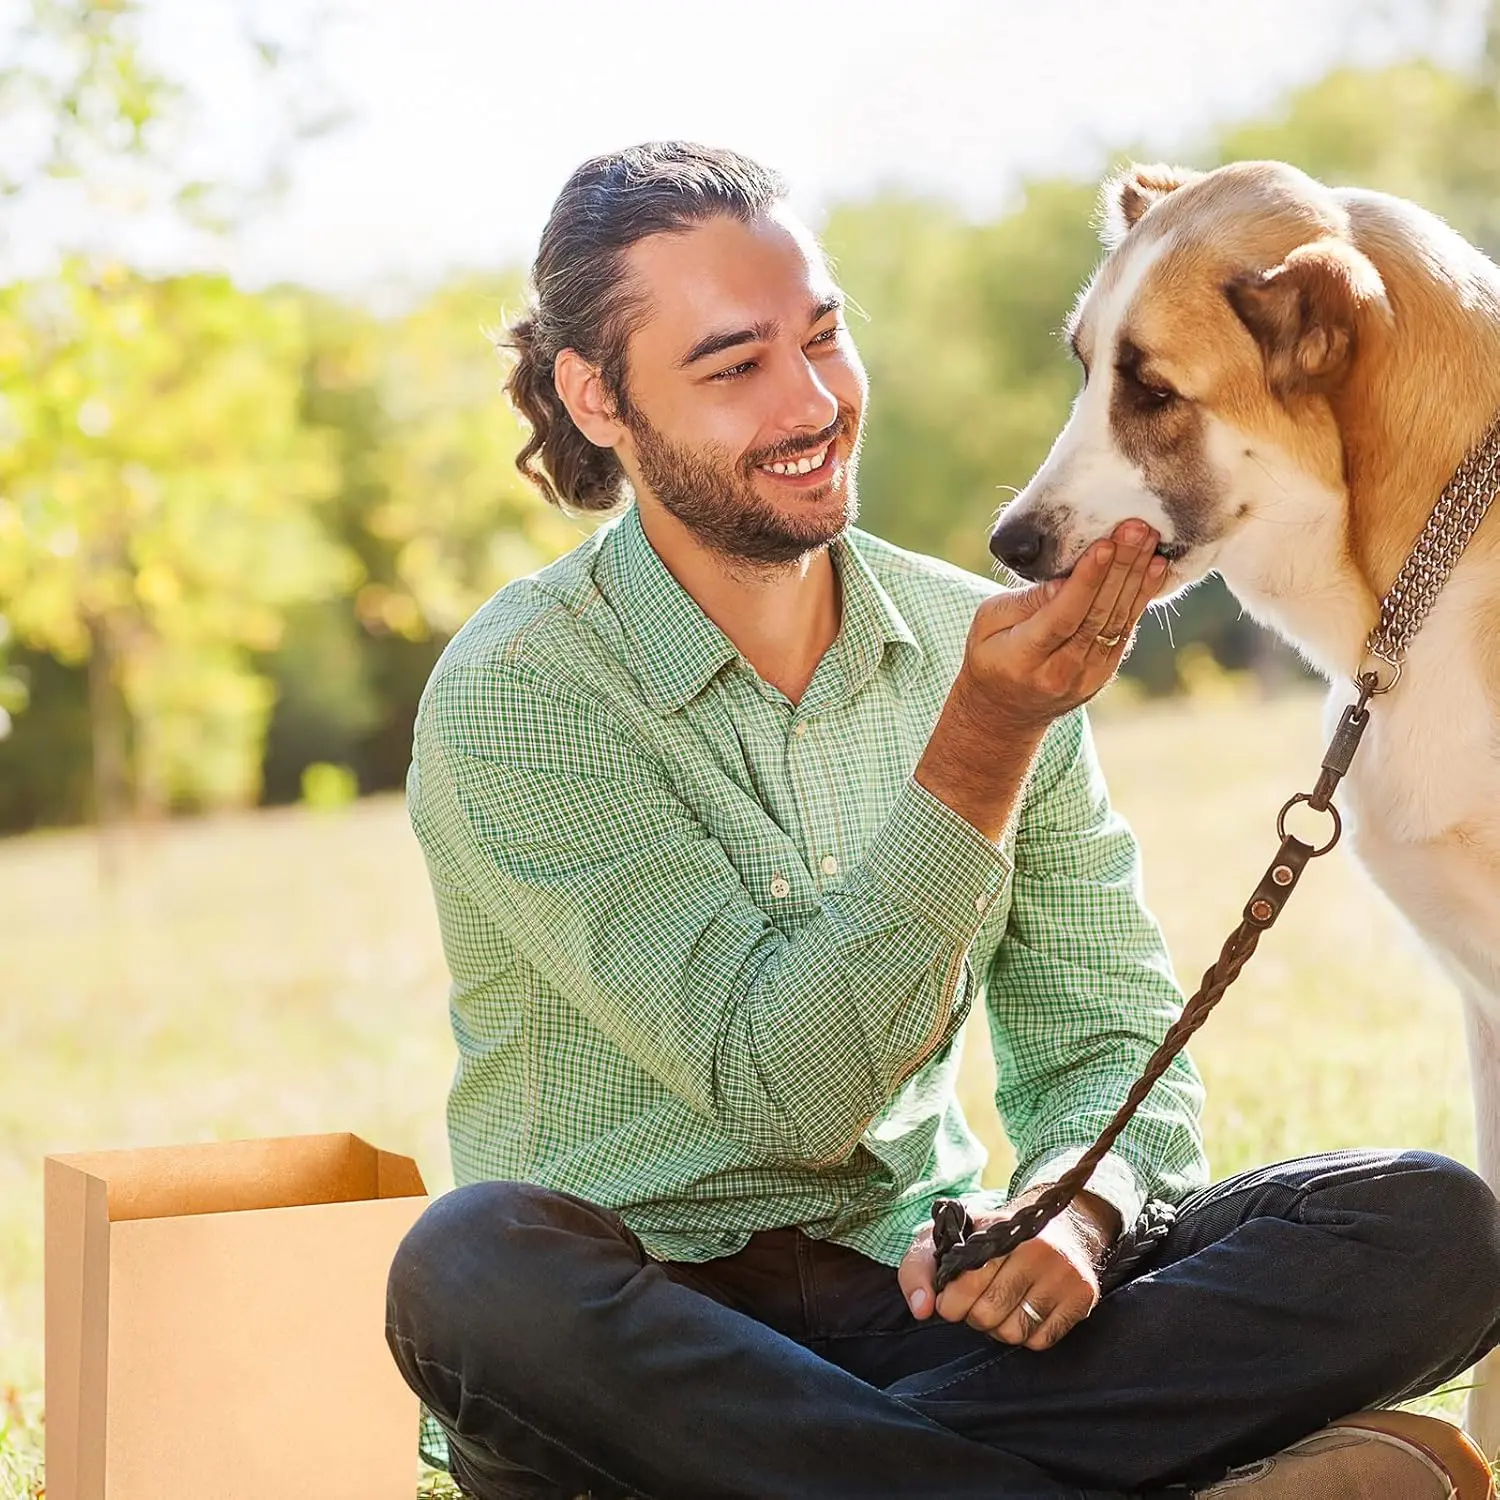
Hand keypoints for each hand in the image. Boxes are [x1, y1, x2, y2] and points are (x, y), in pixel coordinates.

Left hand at [896, 1188, 1119, 1350]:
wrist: (1059, 1224)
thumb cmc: (992, 1236)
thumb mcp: (948, 1237)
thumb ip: (919, 1267)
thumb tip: (921, 1308)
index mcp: (1000, 1230)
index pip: (968, 1282)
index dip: (951, 1302)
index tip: (948, 1302)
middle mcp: (1037, 1249)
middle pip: (989, 1314)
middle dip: (974, 1316)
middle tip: (976, 1304)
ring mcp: (1064, 1273)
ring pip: (1015, 1332)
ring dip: (999, 1329)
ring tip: (1000, 1308)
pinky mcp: (1083, 1296)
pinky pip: (1042, 1341)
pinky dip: (1027, 1335)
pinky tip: (1024, 1313)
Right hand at [913, 519, 1164, 840]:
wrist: (1004, 712)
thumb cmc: (991, 654)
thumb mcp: (988, 624)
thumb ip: (1024, 602)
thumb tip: (1063, 580)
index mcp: (1024, 658)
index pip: (1062, 617)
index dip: (1086, 582)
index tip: (1104, 546)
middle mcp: (1060, 672)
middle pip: (1097, 617)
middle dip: (1121, 569)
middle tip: (1138, 529)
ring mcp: (1087, 677)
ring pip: (1118, 623)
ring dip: (1138, 579)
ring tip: (1151, 540)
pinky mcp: (1104, 673)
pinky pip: (1125, 631)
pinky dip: (1141, 598)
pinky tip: (1155, 568)